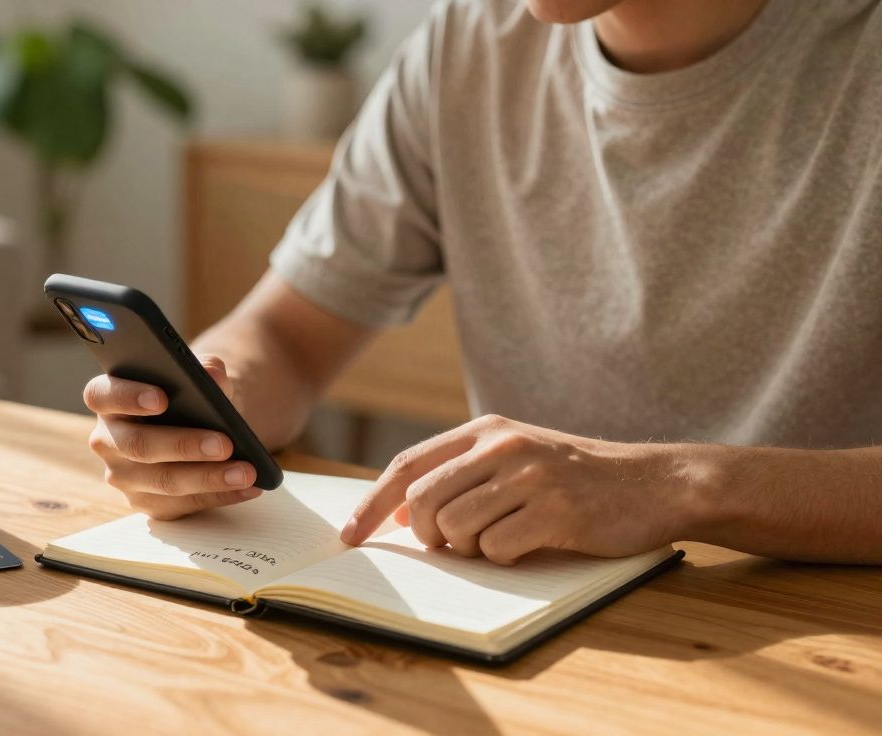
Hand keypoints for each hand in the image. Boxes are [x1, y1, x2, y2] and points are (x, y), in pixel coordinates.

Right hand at [84, 354, 260, 519]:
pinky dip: (220, 495)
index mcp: (108, 399)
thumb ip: (204, 370)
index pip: (102, 395)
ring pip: (163, 481)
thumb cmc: (190, 397)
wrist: (199, 426)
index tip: (162, 398)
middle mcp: (107, 440)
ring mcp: (124, 476)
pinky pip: (182, 505)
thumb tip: (214, 375)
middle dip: (184, 444)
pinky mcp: (146, 503)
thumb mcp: (198, 377)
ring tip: (246, 471)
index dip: (128, 397)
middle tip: (224, 443)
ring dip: (209, 477)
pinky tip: (247, 488)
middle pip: (138, 445)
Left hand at [340, 415, 698, 563]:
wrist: (654, 483)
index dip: (372, 503)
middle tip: (454, 544)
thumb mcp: (513, 459)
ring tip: (503, 539)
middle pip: (424, 501)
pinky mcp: (556, 512)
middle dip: (428, 535)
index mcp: (486, 432)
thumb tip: (400, 509)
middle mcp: (502, 447)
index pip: (408, 465)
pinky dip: (506, 557)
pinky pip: (498, 549)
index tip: (349, 536)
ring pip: (457, 528)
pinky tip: (533, 543)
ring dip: (470, 549)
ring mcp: (530, 477)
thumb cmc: (575, 478)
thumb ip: (459, 476)